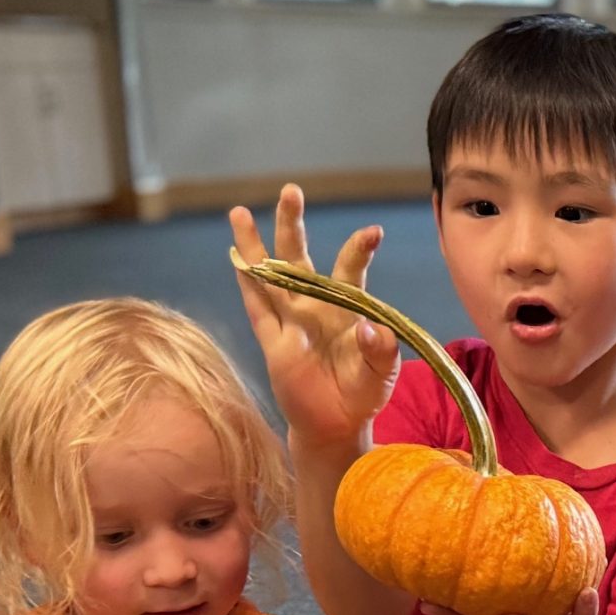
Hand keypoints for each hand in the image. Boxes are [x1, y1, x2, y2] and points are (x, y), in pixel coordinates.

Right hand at [227, 184, 400, 447]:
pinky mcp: (272, 340)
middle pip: (299, 257)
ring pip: (268, 275)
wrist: (335, 424)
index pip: (350, 270)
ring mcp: (291, 320)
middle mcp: (315, 305)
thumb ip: (380, 353)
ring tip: (239, 211)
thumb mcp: (380, 376)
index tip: (373, 231)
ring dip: (254, 245)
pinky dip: (245, 282)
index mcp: (347, 308)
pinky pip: (257, 306)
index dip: (359, 250)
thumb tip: (369, 329)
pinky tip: (235, 256)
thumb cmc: (362, 393)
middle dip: (292, 224)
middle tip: (291, 190)